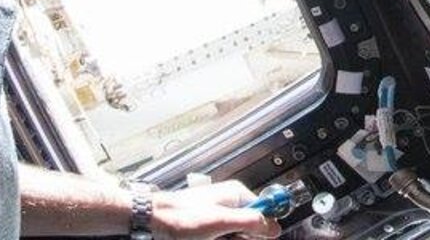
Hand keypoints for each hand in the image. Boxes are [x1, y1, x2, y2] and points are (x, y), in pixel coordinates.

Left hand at [153, 180, 279, 239]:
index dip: (263, 228)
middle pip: (250, 227)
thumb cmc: (182, 217)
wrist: (154, 220)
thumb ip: (251, 222)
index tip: (258, 237)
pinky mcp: (209, 226)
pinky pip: (223, 236)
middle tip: (227, 238)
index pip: (265, 210)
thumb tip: (275, 225)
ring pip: (235, 235)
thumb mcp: (221, 221)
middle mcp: (230, 203)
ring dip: (229, 239)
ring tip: (212, 239)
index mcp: (237, 194)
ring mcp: (219, 215)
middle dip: (242, 237)